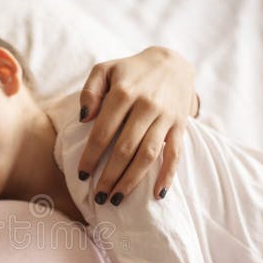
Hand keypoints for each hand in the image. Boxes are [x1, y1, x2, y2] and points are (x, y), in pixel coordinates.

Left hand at [78, 47, 198, 203]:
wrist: (172, 63)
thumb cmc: (129, 71)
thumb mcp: (105, 70)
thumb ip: (90, 91)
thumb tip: (84, 119)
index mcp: (124, 93)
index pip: (103, 132)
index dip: (91, 157)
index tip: (82, 175)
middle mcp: (146, 106)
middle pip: (125, 149)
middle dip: (109, 176)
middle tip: (98, 196)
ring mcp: (165, 117)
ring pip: (147, 155)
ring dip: (131, 181)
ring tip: (116, 199)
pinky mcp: (180, 126)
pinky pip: (175, 154)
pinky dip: (168, 175)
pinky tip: (158, 194)